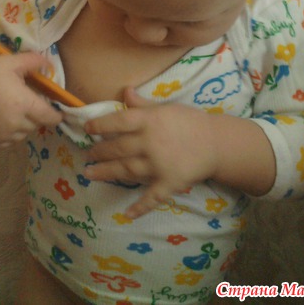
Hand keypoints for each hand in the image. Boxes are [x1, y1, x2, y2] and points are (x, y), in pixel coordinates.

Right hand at [0, 49, 62, 145]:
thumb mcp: (10, 61)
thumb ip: (33, 61)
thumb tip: (49, 63)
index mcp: (24, 104)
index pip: (49, 117)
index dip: (55, 115)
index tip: (57, 112)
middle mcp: (16, 123)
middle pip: (37, 124)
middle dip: (37, 115)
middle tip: (28, 104)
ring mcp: (3, 134)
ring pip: (24, 134)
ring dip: (24, 125)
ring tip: (14, 111)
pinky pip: (10, 142)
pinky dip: (11, 134)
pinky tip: (4, 121)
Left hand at [83, 87, 216, 218]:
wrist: (216, 142)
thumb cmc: (189, 121)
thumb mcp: (165, 107)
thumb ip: (142, 104)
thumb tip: (125, 91)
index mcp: (149, 121)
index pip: (118, 121)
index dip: (100, 125)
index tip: (87, 128)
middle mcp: (150, 142)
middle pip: (118, 148)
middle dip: (99, 152)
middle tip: (87, 155)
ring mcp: (159, 165)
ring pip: (126, 170)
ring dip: (106, 173)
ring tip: (89, 173)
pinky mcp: (169, 183)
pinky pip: (152, 197)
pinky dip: (139, 206)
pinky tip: (126, 213)